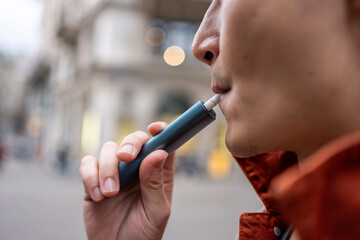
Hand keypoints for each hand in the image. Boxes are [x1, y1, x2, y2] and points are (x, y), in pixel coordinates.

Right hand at [79, 122, 174, 239]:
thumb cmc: (142, 234)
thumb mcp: (156, 211)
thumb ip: (155, 183)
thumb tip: (158, 153)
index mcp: (157, 174)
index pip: (161, 144)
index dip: (160, 132)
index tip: (156, 129)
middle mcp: (137, 169)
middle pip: (134, 140)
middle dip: (129, 144)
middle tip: (126, 158)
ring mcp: (115, 173)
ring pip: (109, 150)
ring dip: (108, 169)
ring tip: (111, 193)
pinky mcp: (94, 180)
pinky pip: (88, 165)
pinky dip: (90, 177)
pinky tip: (98, 196)